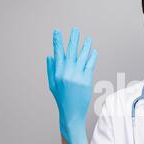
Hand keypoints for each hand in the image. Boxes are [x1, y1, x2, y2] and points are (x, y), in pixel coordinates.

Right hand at [46, 28, 96, 143]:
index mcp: (57, 73)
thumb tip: (50, 55)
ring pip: (82, 57)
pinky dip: (92, 57)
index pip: (57, 53)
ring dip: (85, 46)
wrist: (71, 113)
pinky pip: (90, 65)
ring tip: (88, 38)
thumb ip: (51, 69)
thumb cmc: (62, 99)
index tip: (57, 32)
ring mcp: (77, 76)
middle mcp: (67, 73)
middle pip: (71, 52)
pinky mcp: (86, 81)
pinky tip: (94, 51)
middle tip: (75, 29)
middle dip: (73, 39)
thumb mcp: (52, 84)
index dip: (57, 42)